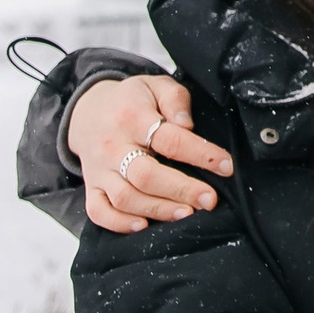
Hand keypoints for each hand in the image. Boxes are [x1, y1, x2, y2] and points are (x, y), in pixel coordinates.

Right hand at [72, 74, 232, 234]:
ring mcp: (99, 170)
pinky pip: (98, 212)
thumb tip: (188, 125)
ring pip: (125, 197)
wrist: (87, 111)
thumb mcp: (155, 85)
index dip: (200, 154)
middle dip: (181, 190)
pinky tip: (143, 226)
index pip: (169, 139)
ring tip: (187, 213)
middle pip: (146, 175)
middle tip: (209, 200)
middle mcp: (112, 146)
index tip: (226, 166)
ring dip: (158, 209)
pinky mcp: (91, 188)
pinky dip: (119, 223)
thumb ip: (175, 99)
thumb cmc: (131, 101)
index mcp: (132, 118)